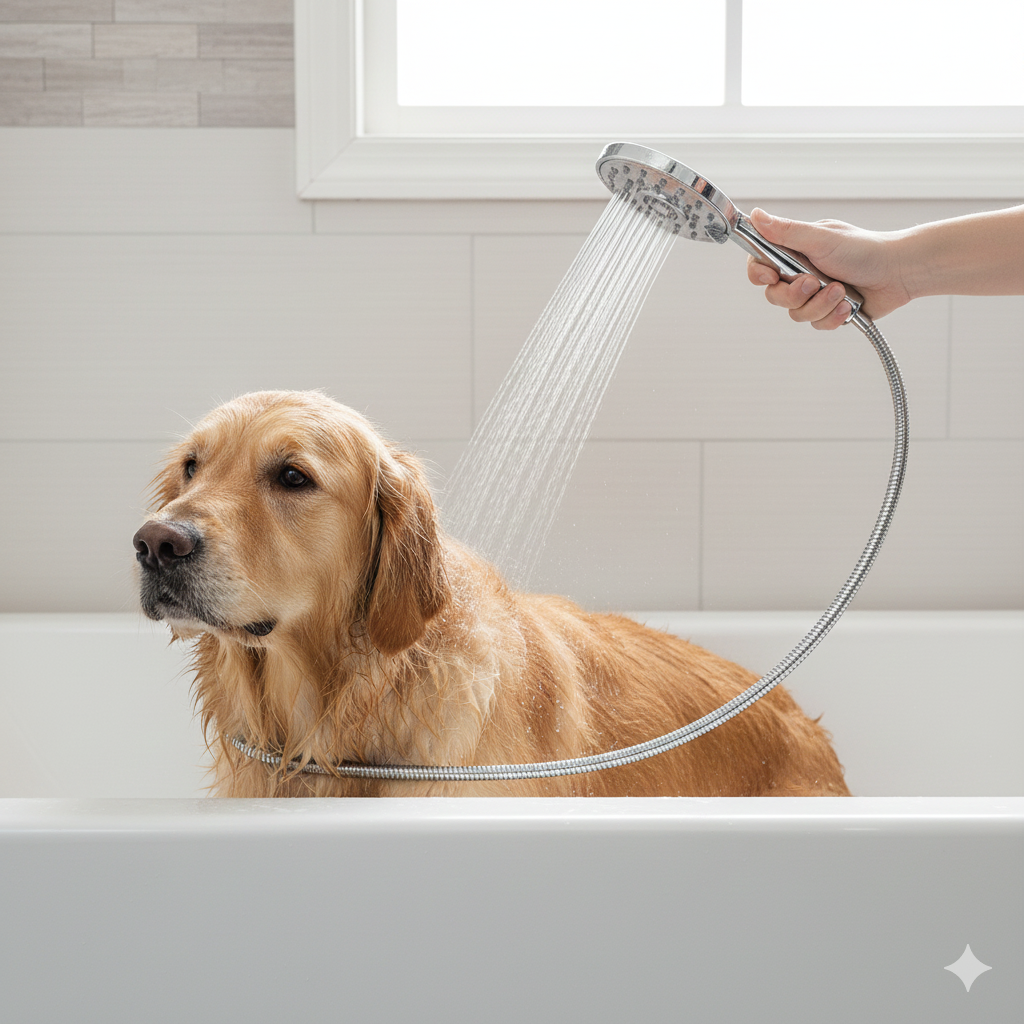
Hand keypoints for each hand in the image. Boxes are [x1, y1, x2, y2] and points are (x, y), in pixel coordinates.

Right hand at [744, 209, 911, 329]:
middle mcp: (800, 273)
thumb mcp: (820, 238)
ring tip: (841, 291)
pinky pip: (816, 324)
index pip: (759, 265)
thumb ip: (785, 231)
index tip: (771, 276)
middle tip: (814, 282)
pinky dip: (832, 316)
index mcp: (794, 251)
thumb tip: (755, 215)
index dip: (759, 274)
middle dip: (795, 294)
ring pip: (795, 314)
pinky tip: (847, 306)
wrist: (898, 272)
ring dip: (819, 304)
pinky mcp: (827, 311)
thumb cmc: (864, 249)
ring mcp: (814, 294)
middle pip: (774, 295)